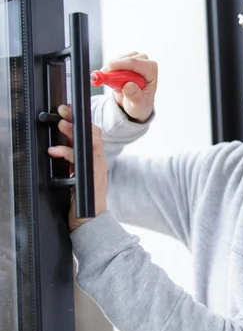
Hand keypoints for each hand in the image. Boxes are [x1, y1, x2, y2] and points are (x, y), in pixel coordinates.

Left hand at [47, 105, 107, 231]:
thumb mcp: (76, 175)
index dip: (81, 121)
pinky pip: (81, 160)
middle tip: (63, 111)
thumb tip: (61, 147)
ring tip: (60, 124)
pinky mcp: (92, 176)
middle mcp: (98, 161)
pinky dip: (67, 152)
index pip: (92, 134)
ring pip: (90, 142)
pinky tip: (55, 151)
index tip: (68, 111)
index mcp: (95, 159)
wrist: (90, 220)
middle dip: (78, 120)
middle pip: (93, 134)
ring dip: (74, 132)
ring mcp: (97, 168)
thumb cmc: (82, 200)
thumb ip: (72, 161)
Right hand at [103, 52, 157, 122]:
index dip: (120, 65)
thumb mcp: (138, 105)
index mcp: (151, 71)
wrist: (135, 103)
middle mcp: (145, 62)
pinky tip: (113, 80)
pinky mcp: (126, 59)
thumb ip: (135, 96)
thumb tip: (129, 86)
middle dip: (114, 66)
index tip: (108, 69)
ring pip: (119, 58)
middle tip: (104, 76)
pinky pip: (115, 61)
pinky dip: (110, 70)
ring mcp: (136, 59)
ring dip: (111, 69)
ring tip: (113, 84)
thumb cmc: (140, 104)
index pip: (135, 63)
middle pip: (127, 58)